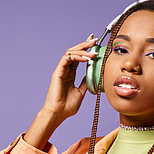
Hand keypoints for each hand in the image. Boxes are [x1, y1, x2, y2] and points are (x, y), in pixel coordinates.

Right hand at [24, 34, 97, 149]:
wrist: (58, 113)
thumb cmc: (67, 106)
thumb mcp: (81, 92)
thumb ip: (85, 82)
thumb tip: (92, 75)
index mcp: (70, 74)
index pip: (78, 57)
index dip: (86, 49)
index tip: (95, 43)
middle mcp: (65, 70)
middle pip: (75, 52)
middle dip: (85, 45)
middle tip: (95, 40)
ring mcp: (61, 70)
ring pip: (70, 53)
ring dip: (82, 50)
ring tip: (93, 50)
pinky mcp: (58, 72)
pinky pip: (66, 59)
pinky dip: (77, 56)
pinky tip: (86, 58)